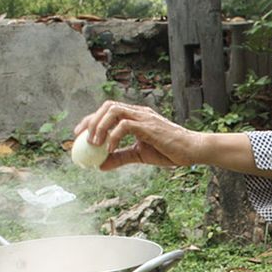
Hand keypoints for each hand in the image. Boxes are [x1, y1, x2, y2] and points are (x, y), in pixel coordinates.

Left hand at [72, 101, 203, 169]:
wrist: (192, 151)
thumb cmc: (170, 151)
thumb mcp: (140, 155)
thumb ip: (120, 157)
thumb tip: (100, 165)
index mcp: (136, 117)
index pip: (108, 111)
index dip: (91, 120)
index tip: (79, 135)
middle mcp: (138, 112)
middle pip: (108, 106)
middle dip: (91, 120)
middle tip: (81, 138)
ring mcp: (144, 117)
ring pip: (114, 111)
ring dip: (100, 126)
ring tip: (94, 144)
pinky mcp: (149, 126)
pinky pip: (125, 125)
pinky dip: (113, 136)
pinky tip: (109, 149)